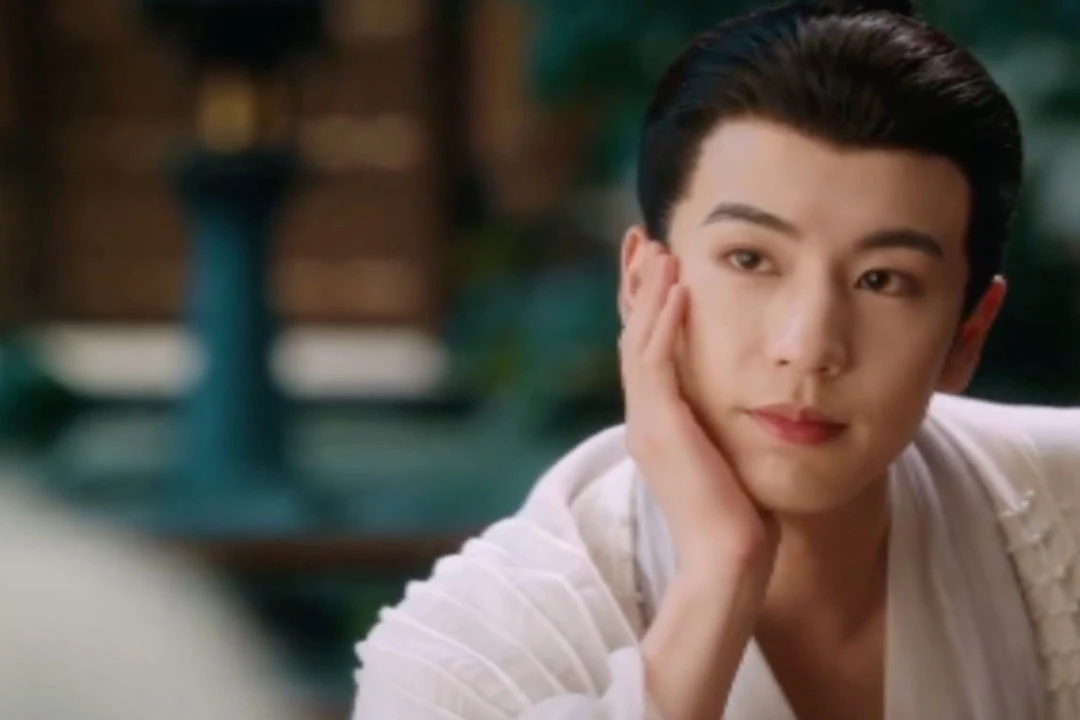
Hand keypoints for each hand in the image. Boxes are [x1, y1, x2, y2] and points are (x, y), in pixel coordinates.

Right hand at [619, 242, 777, 577]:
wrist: (729, 560)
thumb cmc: (742, 518)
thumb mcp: (731, 458)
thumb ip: (727, 426)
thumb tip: (754, 404)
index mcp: (658, 423)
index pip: (645, 350)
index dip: (646, 306)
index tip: (656, 265)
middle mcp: (644, 417)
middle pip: (630, 335)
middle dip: (634, 285)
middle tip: (639, 239)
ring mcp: (647, 421)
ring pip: (637, 339)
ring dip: (646, 291)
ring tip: (656, 248)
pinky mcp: (661, 426)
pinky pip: (655, 361)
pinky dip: (663, 321)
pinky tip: (677, 286)